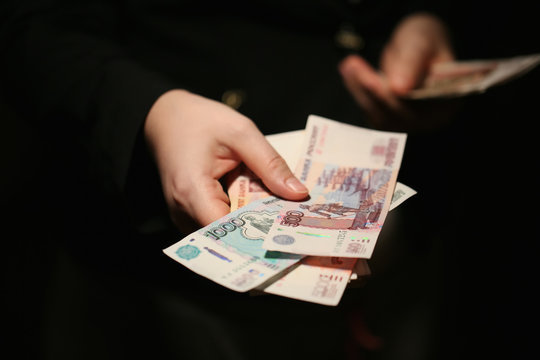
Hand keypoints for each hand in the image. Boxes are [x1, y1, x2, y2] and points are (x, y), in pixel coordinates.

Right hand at [144, 90, 307, 229]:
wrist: (164, 117)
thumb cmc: (199, 120)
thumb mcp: (241, 132)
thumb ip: (270, 163)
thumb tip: (299, 194)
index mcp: (192, 189)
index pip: (227, 230)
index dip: (258, 234)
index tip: (289, 230)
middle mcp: (182, 210)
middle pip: (228, 235)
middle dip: (262, 229)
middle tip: (295, 223)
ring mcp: (183, 216)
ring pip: (225, 232)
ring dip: (252, 223)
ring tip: (282, 214)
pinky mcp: (189, 215)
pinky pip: (218, 224)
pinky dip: (240, 217)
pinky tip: (260, 207)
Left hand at [339, 13, 456, 130]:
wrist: (417, 46)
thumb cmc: (425, 41)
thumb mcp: (423, 42)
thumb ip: (414, 62)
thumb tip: (400, 88)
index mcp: (448, 103)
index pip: (419, 108)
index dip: (395, 98)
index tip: (372, 81)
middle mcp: (429, 120)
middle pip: (396, 114)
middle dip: (372, 91)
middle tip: (351, 65)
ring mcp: (408, 122)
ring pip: (379, 115)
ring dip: (360, 91)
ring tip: (348, 65)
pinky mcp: (389, 119)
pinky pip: (370, 110)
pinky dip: (358, 91)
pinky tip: (349, 71)